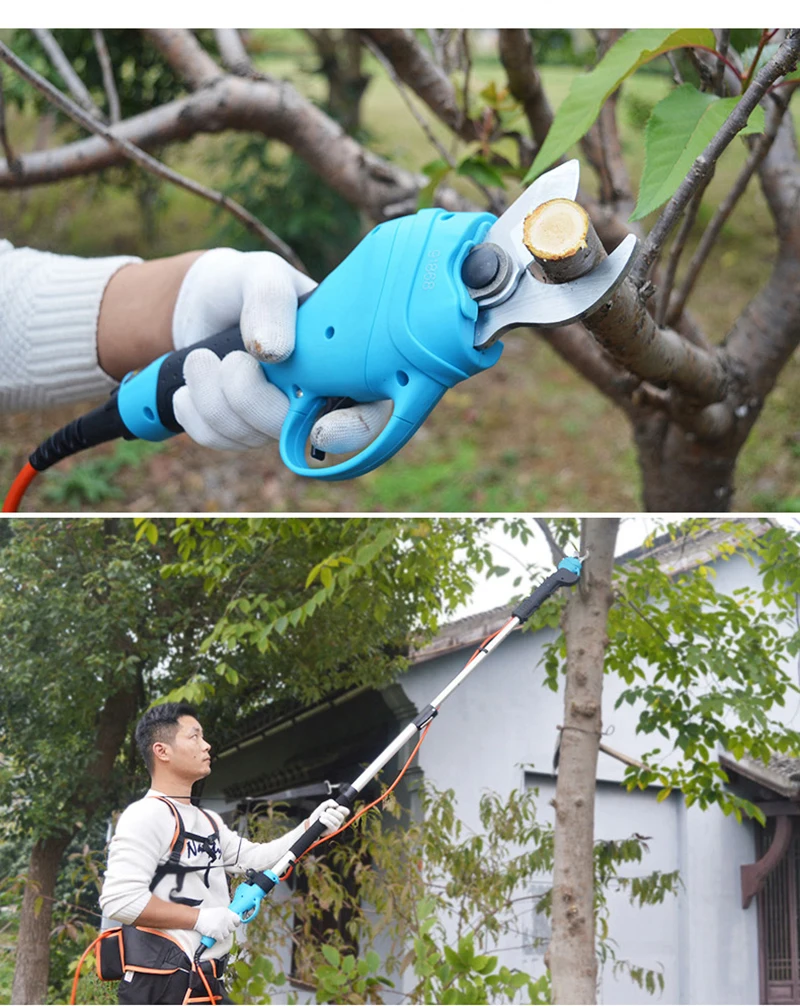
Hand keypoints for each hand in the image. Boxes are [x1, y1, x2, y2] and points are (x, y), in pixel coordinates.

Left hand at [171, 248, 391, 452]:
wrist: (201, 302)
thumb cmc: (246, 284)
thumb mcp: (261, 275)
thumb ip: (271, 302)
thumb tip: (274, 352)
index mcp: (343, 361)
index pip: (369, 410)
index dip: (353, 429)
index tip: (320, 428)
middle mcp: (316, 397)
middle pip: (299, 432)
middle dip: (252, 399)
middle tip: (233, 360)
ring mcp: (277, 418)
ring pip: (249, 436)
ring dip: (213, 394)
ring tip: (202, 357)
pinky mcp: (239, 431)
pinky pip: (216, 439)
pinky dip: (192, 410)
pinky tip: (193, 379)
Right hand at [194, 905, 240, 942]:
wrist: (198, 918)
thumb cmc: (207, 915)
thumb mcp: (220, 911)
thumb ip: (227, 915)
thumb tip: (232, 920)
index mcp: (227, 912)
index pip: (238, 919)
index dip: (236, 923)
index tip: (234, 924)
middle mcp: (226, 919)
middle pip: (233, 928)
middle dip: (228, 930)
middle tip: (223, 929)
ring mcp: (222, 927)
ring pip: (227, 935)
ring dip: (223, 935)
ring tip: (218, 932)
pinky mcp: (217, 933)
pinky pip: (222, 939)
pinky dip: (219, 939)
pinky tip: (216, 936)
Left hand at [307, 798, 350, 837]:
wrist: (311, 823)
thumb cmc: (318, 814)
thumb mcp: (323, 805)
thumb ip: (329, 802)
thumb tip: (336, 805)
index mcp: (338, 813)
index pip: (346, 811)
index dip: (342, 809)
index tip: (336, 807)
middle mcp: (339, 820)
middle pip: (341, 816)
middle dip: (332, 812)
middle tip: (326, 810)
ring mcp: (336, 826)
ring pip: (335, 821)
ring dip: (327, 816)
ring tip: (321, 815)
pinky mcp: (331, 831)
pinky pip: (331, 826)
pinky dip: (326, 821)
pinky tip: (321, 819)